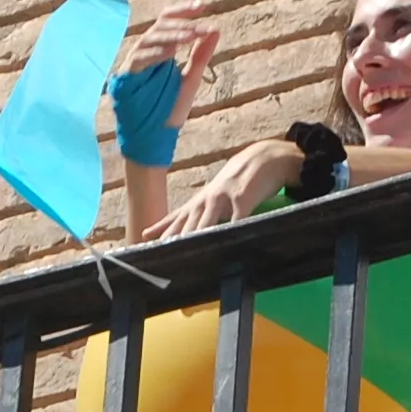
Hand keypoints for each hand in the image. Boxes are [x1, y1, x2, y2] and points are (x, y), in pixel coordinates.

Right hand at [118, 4, 221, 132]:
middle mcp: (146, 51)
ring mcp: (135, 62)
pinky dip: (154, 54)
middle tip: (201, 28)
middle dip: (182, 25)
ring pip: (150, 38)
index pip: (169, 21)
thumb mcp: (191, 78)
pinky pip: (138, 59)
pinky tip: (170, 52)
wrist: (155, 136)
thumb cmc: (171, 109)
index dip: (185, 11)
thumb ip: (201, 55)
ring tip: (190, 36)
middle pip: (160, 26)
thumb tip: (215, 29)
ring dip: (171, 36)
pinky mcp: (128, 76)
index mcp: (160, 48)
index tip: (205, 5)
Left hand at [141, 138, 302, 240]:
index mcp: (201, 200)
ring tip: (183, 253)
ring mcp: (224, 198)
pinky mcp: (243, 198)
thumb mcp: (220, 194)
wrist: (266, 157)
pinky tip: (225, 245)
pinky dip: (229, 232)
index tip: (144, 238)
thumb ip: (208, 212)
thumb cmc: (241, 180)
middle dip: (173, 240)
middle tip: (160, 254)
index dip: (160, 228)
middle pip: (186, 224)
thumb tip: (197, 232)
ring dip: (194, 237)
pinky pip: (235, 220)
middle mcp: (207, 199)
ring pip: (205, 223)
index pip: (176, 217)